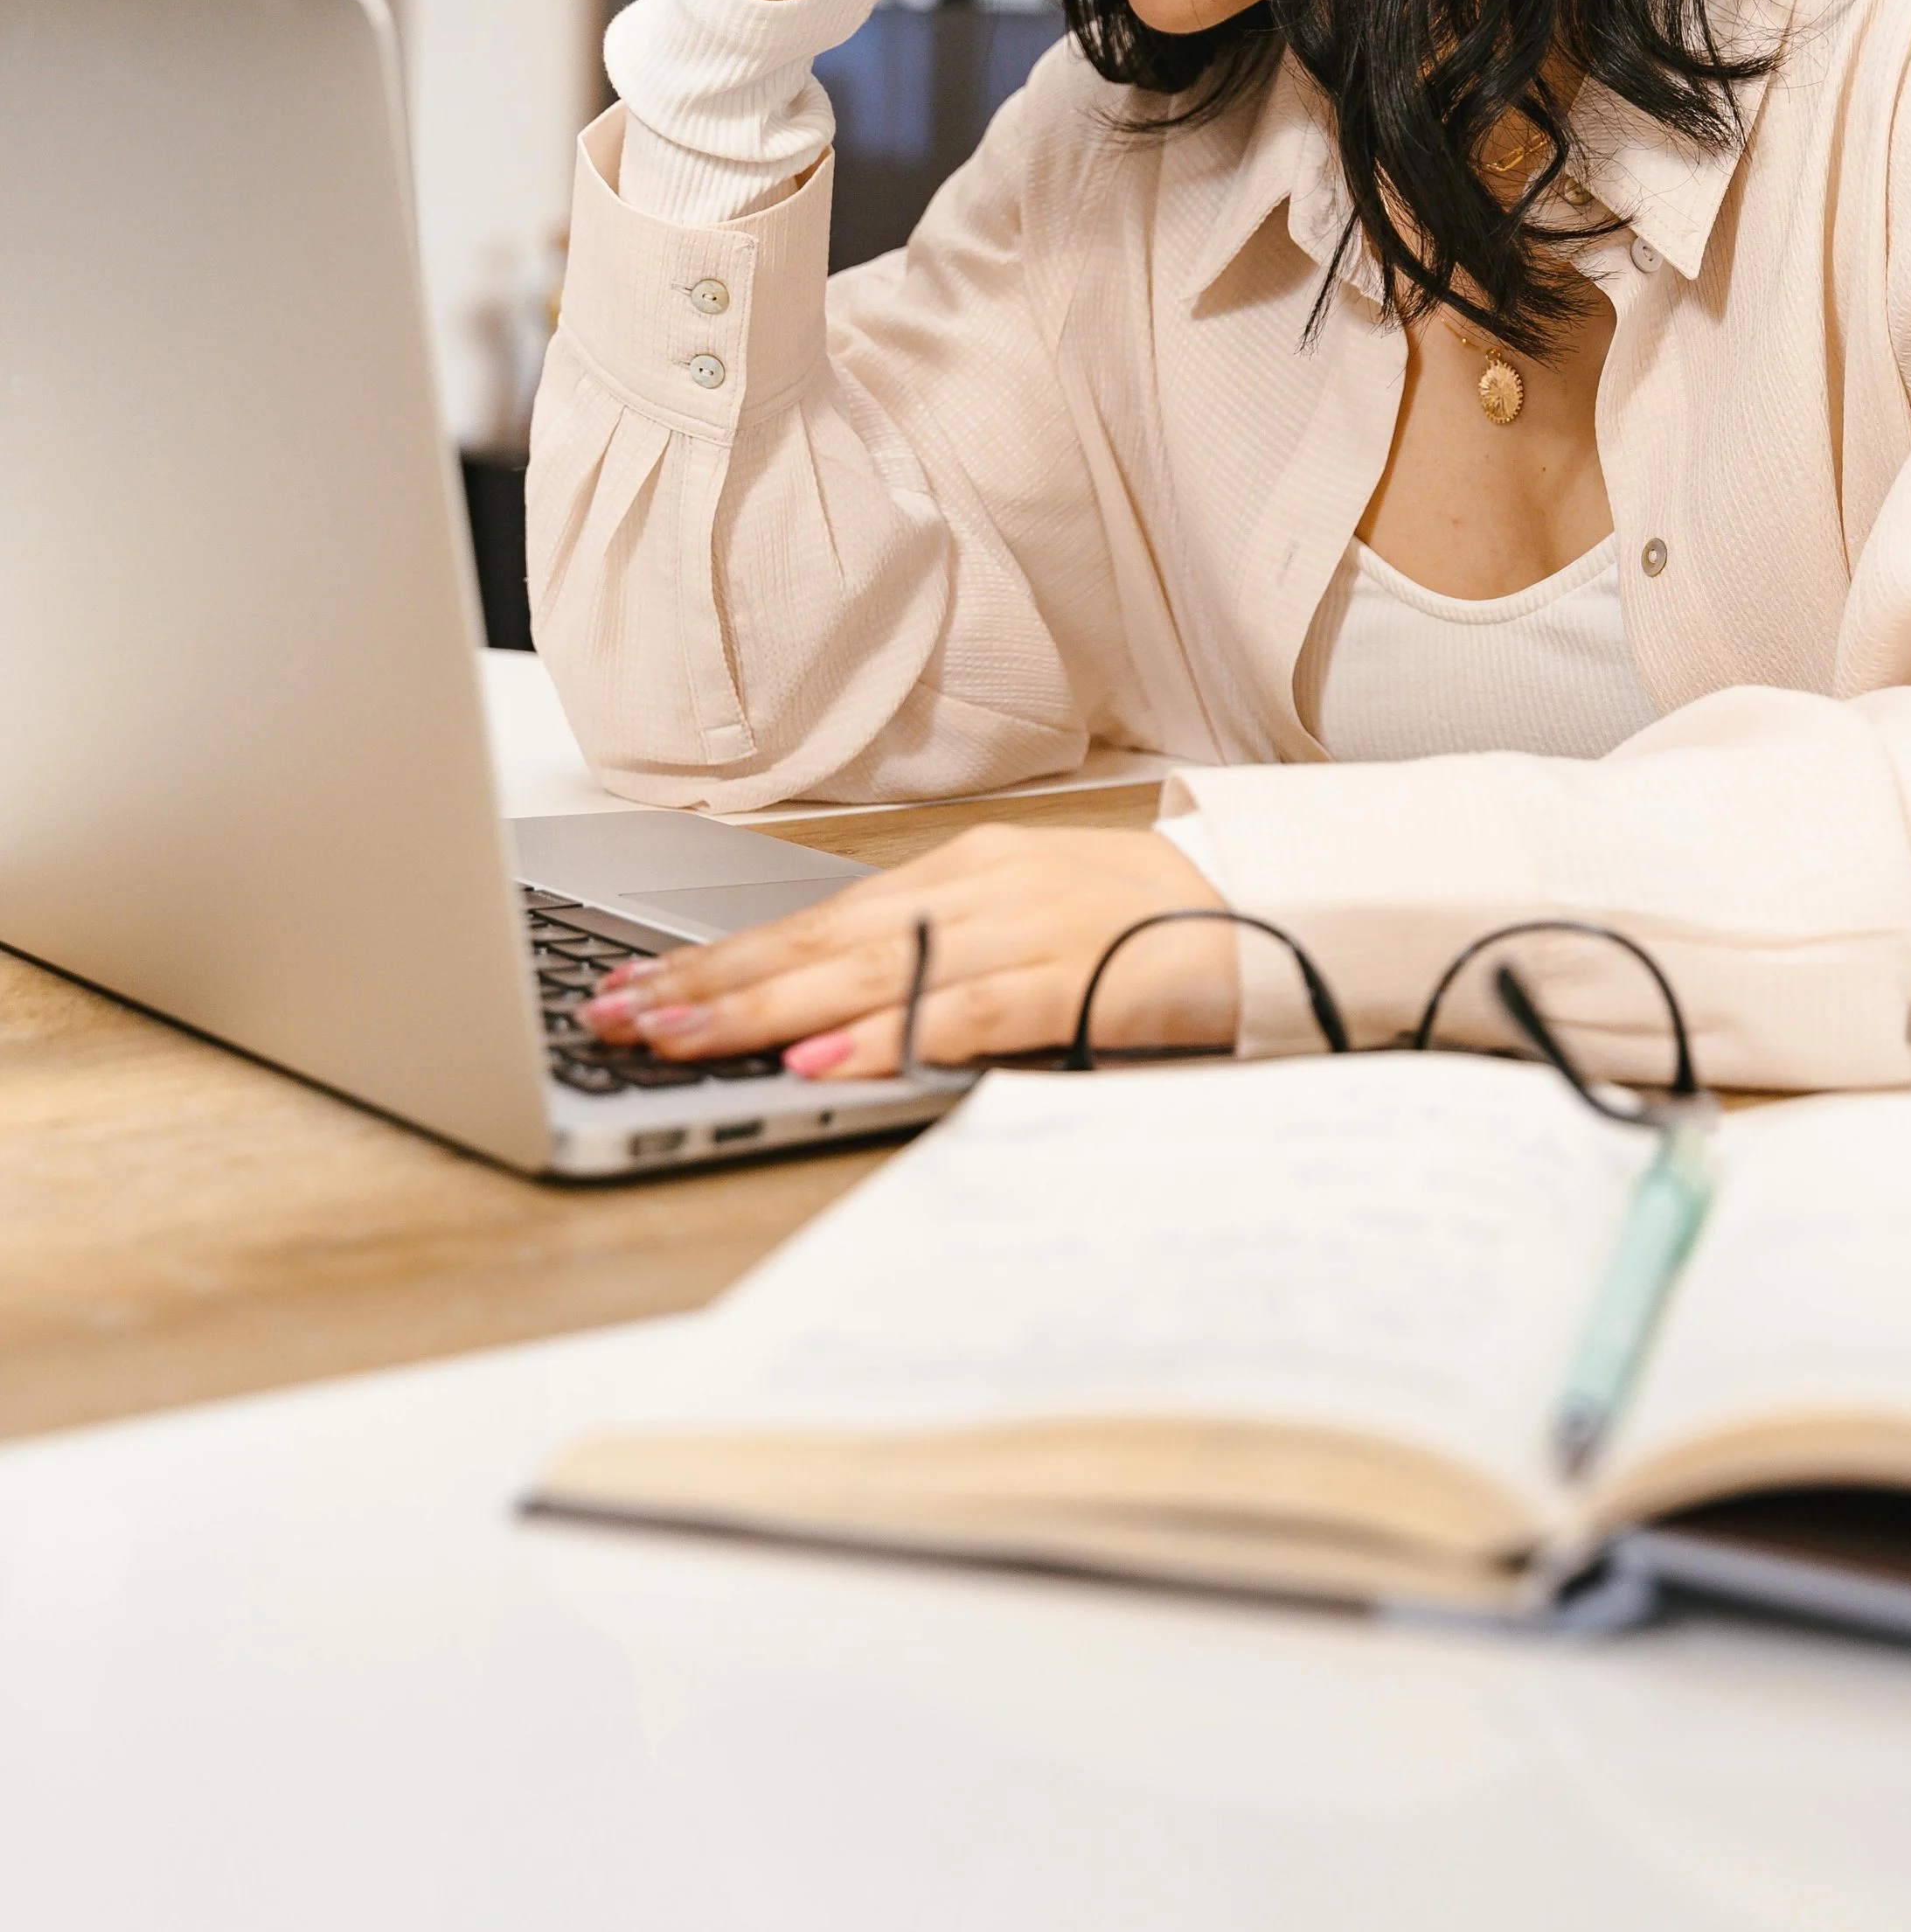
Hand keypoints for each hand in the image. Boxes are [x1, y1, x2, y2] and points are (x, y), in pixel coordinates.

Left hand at [582, 825, 1238, 1076]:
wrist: (1271, 903)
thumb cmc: (1144, 921)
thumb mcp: (1023, 915)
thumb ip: (934, 949)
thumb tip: (827, 1001)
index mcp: (960, 870)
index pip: (812, 920)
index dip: (718, 957)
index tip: (636, 985)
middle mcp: (976, 890)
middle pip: (816, 942)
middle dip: (708, 984)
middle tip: (618, 1016)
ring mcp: (1019, 930)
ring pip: (865, 973)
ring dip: (763, 1011)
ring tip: (680, 1036)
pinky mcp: (1067, 979)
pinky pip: (956, 1013)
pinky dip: (883, 1037)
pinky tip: (819, 1061)